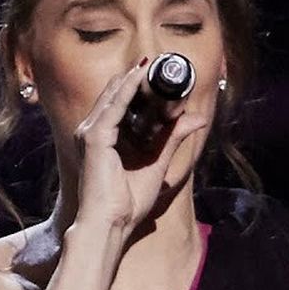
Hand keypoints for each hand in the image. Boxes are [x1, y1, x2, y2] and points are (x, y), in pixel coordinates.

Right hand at [73, 56, 209, 236]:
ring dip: (136, 80)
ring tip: (154, 63)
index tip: (166, 77)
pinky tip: (142, 74)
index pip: (123, 105)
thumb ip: (173, 137)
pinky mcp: (93, 136)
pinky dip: (128, 89)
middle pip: (117, 95)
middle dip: (140, 80)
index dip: (143, 89)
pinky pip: (114, 106)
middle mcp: (93, 132)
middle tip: (162, 64)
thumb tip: (198, 117)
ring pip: (115, 96)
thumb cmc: (127, 204)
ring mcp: (90, 133)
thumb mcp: (158, 163)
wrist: (110, 226)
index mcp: (106, 140)